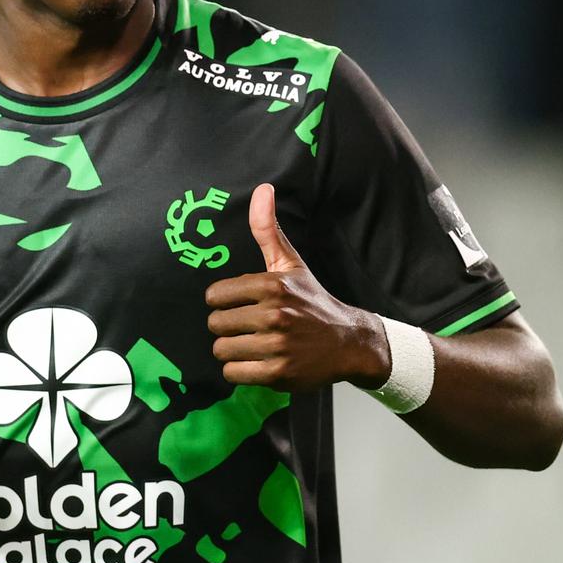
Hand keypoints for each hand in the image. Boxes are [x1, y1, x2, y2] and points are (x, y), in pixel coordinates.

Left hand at [205, 184, 389, 391]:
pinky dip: (240, 371)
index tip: (240, 305)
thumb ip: (268, 230)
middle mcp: (275, 315)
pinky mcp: (279, 374)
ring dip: (233, 350)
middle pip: (216, 324)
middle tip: (247, 327)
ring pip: (222, 350)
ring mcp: (277, 346)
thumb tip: (262, 189)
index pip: (214, 296)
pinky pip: (234, 374)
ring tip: (252, 344)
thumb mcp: (291, 264)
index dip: (223, 302)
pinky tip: (257, 361)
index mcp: (272, 285)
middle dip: (227, 327)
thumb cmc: (312, 300)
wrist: (349, 341)